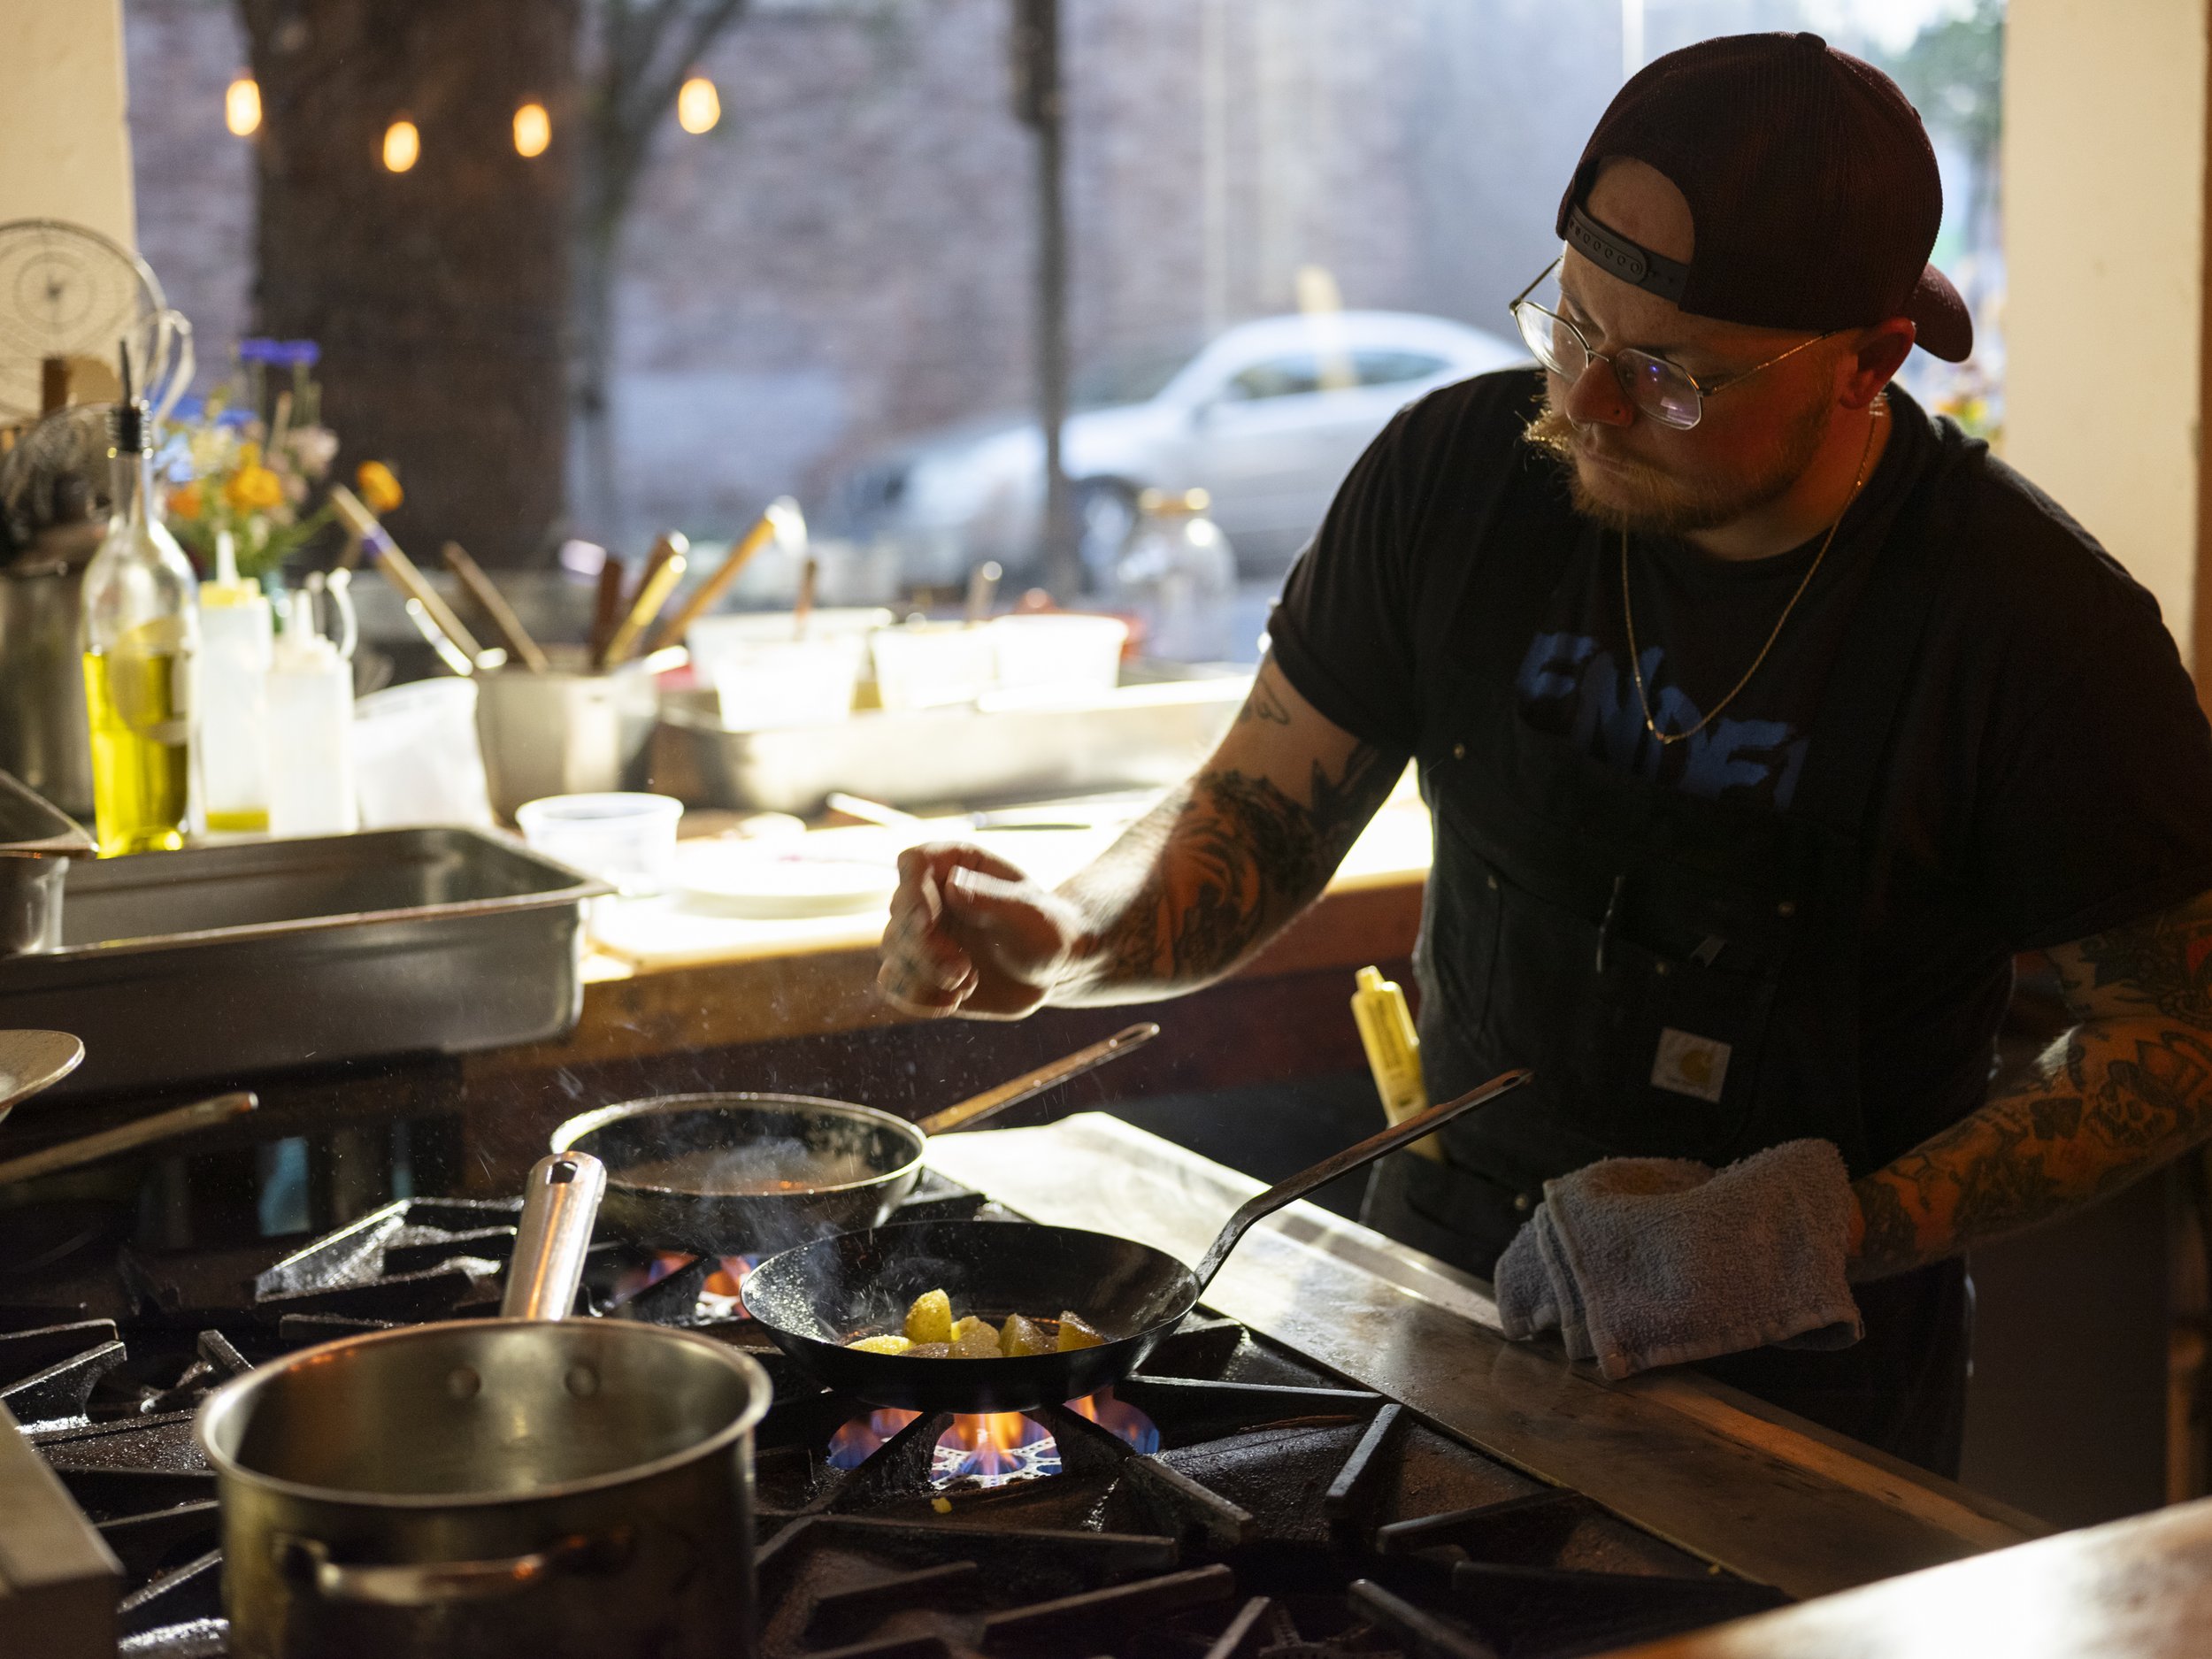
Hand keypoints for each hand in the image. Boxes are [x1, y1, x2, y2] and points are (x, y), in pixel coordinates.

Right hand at [876, 842, 1084, 1018]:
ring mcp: (920, 934)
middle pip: (899, 914)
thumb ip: (992, 901)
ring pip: (892, 952)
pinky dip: (919, 998)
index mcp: (955, 865)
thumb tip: (952, 886)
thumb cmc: (1044, 931)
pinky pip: (894, 986)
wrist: (1048, 970)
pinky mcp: (919, 970)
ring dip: (925, 974)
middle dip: (925, 947)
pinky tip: (953, 1000)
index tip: (929, 921)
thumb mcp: (1030, 916)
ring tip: (966, 980)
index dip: (912, 891)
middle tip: (962, 967)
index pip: (913, 862)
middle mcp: (930, 895)